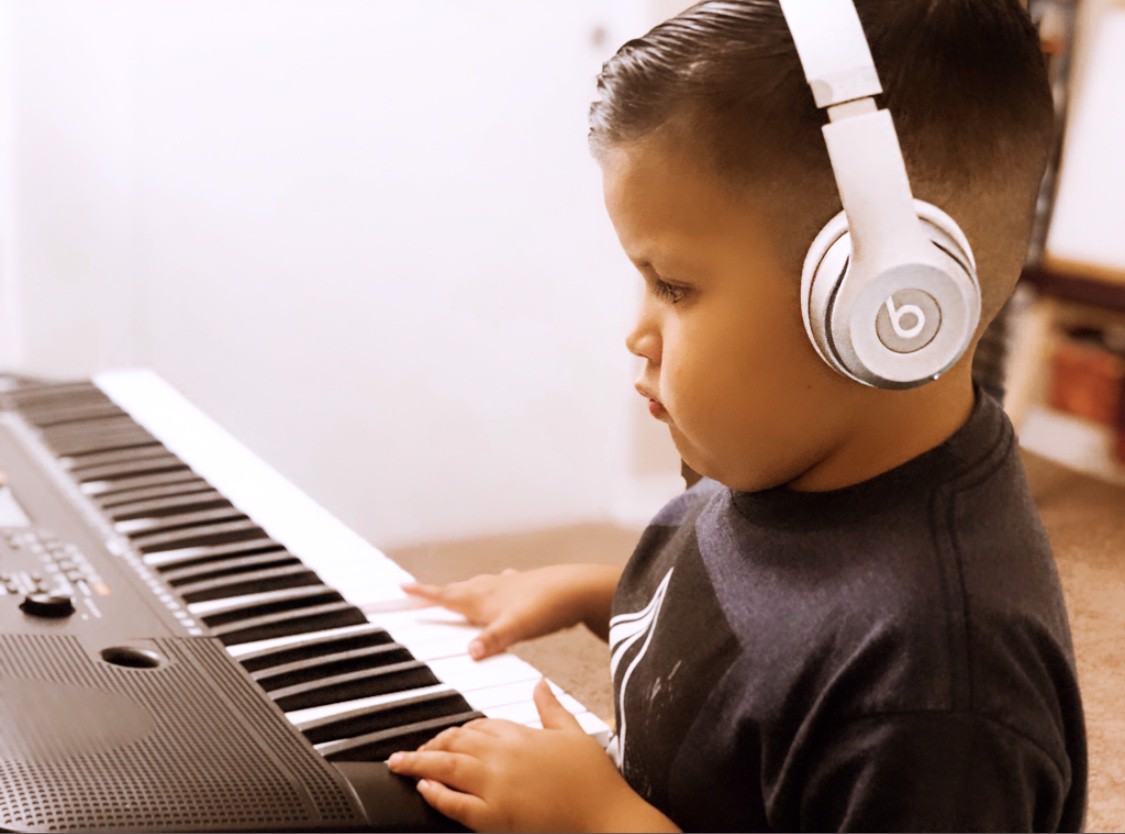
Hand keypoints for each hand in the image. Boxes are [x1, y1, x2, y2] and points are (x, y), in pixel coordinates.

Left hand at [387, 680, 677, 832]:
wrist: (606, 812)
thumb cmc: (593, 777)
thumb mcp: (573, 731)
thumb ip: (550, 707)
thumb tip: (540, 684)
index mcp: (521, 734)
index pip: (478, 725)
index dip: (457, 732)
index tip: (446, 738)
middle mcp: (505, 755)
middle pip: (455, 742)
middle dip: (429, 745)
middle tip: (410, 752)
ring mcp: (498, 785)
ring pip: (447, 768)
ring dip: (418, 764)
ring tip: (399, 764)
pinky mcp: (496, 816)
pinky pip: (456, 804)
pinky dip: (436, 795)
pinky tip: (422, 788)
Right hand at [402, 564, 620, 658]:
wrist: (579, 590)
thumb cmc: (547, 605)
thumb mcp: (516, 627)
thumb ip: (492, 640)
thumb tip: (470, 652)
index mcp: (483, 598)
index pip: (446, 596)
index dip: (424, 594)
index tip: (403, 587)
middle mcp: (492, 589)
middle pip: (458, 590)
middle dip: (438, 593)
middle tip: (420, 594)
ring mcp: (509, 587)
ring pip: (478, 588)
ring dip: (463, 590)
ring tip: (453, 592)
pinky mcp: (525, 590)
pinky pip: (499, 589)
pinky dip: (492, 591)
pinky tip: (500, 589)